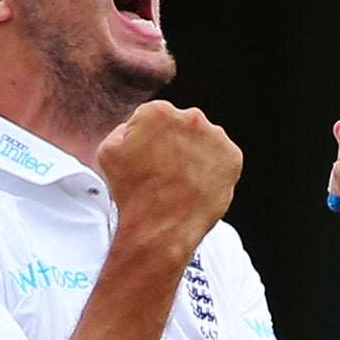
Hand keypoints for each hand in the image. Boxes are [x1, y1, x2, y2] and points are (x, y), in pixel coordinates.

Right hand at [97, 101, 241, 262]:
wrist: (160, 227)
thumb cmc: (134, 194)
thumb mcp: (108, 153)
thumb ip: (122, 131)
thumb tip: (133, 130)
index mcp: (158, 112)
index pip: (153, 117)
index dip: (146, 139)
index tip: (146, 157)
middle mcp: (191, 118)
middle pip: (180, 126)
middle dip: (172, 144)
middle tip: (162, 172)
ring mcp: (215, 138)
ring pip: (203, 141)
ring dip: (193, 155)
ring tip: (178, 182)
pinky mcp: (232, 158)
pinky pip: (221, 158)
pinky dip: (211, 170)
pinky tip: (195, 185)